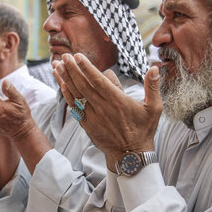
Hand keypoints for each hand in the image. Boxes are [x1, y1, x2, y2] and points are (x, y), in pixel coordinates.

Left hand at [53, 53, 161, 168]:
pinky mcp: (87, 125)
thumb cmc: (143, 130)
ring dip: (65, 79)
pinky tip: (62, 85)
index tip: (78, 56)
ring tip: (57, 65)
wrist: (130, 156)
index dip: (87, 68)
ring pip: (76, 95)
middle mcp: (103, 108)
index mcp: (118, 101)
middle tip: (63, 55)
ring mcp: (93, 117)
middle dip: (72, 69)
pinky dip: (67, 95)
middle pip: (83, 85)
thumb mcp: (154, 108)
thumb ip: (153, 87)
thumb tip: (155, 67)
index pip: (98, 81)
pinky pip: (75, 107)